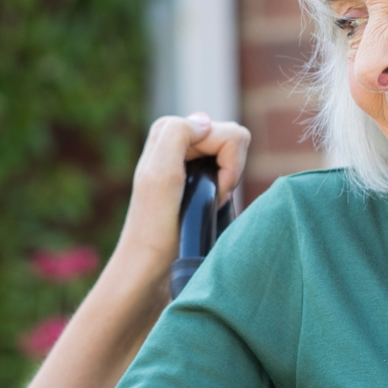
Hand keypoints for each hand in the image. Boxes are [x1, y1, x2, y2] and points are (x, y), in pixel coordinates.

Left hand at [111, 113, 250, 283]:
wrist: (150, 265)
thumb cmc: (155, 226)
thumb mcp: (160, 173)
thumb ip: (178, 133)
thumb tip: (206, 123)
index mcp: (169, 129)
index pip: (230, 134)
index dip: (228, 167)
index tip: (206, 192)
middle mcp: (180, 138)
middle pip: (236, 140)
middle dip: (229, 171)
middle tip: (208, 197)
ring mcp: (191, 156)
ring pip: (236, 154)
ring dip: (228, 181)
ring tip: (206, 202)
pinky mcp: (199, 175)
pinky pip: (231, 169)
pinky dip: (226, 187)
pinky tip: (210, 204)